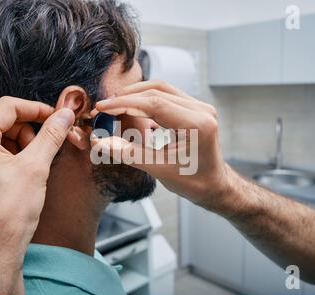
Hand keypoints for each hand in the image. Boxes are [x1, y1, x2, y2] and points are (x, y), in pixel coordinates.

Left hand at [0, 97, 74, 294]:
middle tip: (45, 146)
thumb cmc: (5, 216)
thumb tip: (64, 115)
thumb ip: (51, 135)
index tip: (56, 117)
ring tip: (33, 165)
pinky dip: (7, 157)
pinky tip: (21, 174)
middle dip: (26, 129)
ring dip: (17, 144)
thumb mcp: (35, 168)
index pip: (7, 107)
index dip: (36, 109)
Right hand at [91, 80, 230, 209]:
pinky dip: (147, 100)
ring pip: (162, 89)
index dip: (124, 103)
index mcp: (197, 124)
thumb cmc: (193, 182)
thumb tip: (100, 142)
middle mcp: (202, 110)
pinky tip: (132, 108)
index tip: (102, 107)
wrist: (214, 185)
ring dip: (136, 94)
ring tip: (114, 104)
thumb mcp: (158, 169)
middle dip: (127, 97)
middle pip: (157, 91)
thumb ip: (128, 153)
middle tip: (104, 106)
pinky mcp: (195, 109)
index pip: (154, 104)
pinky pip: (167, 96)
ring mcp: (200, 107)